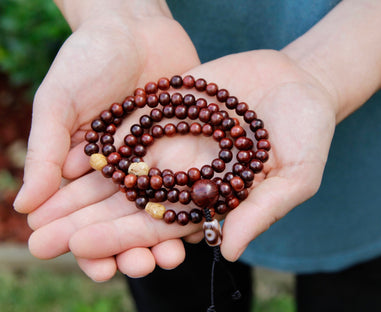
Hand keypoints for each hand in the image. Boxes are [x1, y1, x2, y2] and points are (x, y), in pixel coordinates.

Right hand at [15, 9, 199, 279]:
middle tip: (143, 267)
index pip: (86, 220)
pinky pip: (193, 180)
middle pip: (128, 221)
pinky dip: (195, 202)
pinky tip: (203, 223)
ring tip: (174, 257)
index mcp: (88, 169)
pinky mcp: (188, 146)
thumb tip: (24, 206)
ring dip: (167, 235)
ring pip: (163, 208)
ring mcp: (159, 161)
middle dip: (134, 249)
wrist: (134, 27)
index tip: (99, 269)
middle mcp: (125, 171)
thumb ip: (44, 151)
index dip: (91, 247)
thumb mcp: (59, 101)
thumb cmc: (88, 59)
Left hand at [27, 49, 336, 279]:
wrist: (301, 82)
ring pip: (120, 168)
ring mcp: (175, 141)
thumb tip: (229, 251)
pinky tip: (61, 153)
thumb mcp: (296, 176)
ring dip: (79, 187)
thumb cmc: (308, 133)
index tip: (83, 247)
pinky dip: (96, 140)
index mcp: (213, 198)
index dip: (124, 237)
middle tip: (39, 241)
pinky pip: (128, 126)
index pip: (163, 225)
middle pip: (130, 203)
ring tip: (37, 203)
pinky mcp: (169, 110)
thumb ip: (262, 211)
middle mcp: (187, 174)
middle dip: (86, 221)